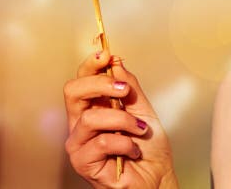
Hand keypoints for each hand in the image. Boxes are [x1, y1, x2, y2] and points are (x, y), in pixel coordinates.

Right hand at [64, 50, 177, 187]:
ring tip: (139, 130)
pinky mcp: (83, 162)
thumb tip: (115, 62)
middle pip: (73, 91)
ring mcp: (79, 143)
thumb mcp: (142, 109)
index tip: (106, 55)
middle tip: (124, 90)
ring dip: (122, 121)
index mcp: (93, 107)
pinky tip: (132, 150)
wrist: (157, 177)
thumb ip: (129, 87)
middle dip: (100, 84)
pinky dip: (125, 143)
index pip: (82, 79)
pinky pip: (102, 142)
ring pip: (90, 117)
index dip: (91, 64)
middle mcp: (81, 123)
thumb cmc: (148, 148)